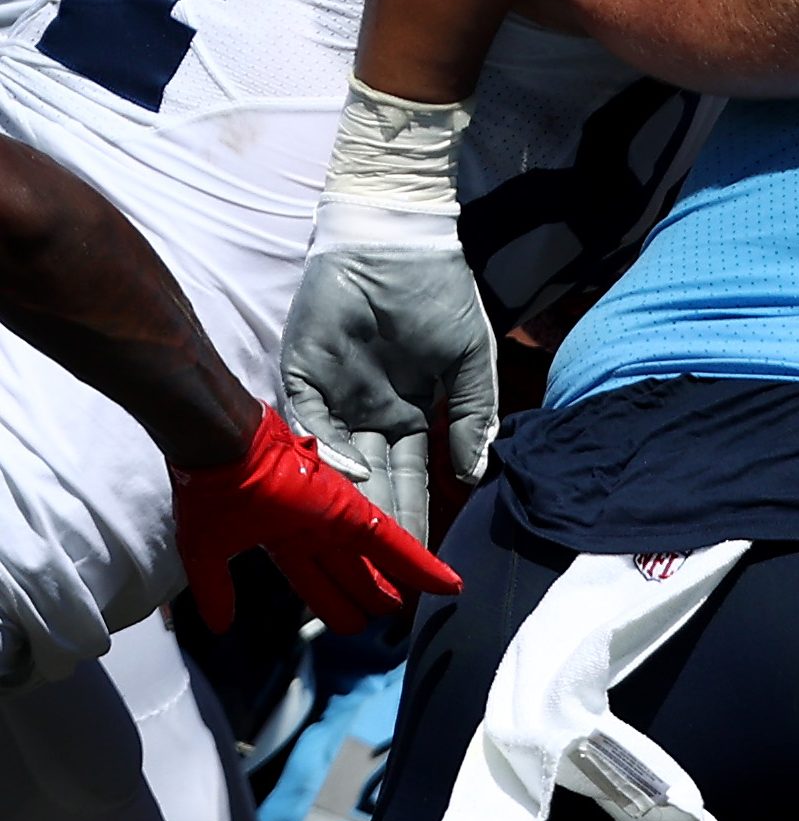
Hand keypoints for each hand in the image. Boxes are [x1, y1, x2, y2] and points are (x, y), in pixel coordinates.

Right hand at [170, 399, 457, 631]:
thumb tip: (219, 627)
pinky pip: (395, 544)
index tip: (351, 623)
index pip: (314, 581)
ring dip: (398, 585)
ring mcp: (336, 519)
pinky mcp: (354, 511)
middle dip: (368, 596)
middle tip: (389, 617)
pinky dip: (422, 565)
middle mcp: (315, 530)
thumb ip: (214, 589)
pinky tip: (447, 585)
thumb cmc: (208, 493)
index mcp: (283, 539)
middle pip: (350, 573)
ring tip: (421, 606)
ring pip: (377, 561)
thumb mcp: (205, 551)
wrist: (218, 450)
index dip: (333, 602)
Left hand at [277, 225, 497, 548]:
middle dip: (376, 531)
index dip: (416, 519)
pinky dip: (325, 448)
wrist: (400, 242)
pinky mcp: (302, 371)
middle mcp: (365, 414)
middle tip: (380, 579)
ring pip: (335, 465)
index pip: (410, 479)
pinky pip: (308, 420)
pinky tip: (348, 475)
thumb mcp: (473, 363)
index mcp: (406, 415)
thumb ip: (474, 419)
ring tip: (357, 548)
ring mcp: (332, 395)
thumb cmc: (441, 296)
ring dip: (345, 506)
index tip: (425, 564)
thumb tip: (474, 476)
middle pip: (370, 485)